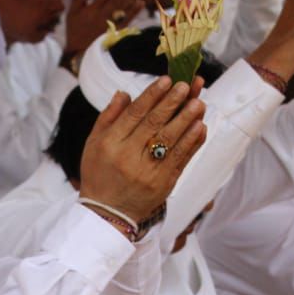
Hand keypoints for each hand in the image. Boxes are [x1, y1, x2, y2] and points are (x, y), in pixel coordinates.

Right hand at [62, 0, 140, 60]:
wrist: (78, 53)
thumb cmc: (73, 31)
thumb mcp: (71, 13)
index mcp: (91, 10)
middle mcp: (102, 16)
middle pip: (116, 0)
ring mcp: (110, 25)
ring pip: (123, 9)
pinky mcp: (115, 33)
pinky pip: (127, 20)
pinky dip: (134, 11)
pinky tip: (140, 3)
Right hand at [78, 76, 207, 223]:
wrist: (107, 214)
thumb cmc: (99, 174)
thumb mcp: (93, 144)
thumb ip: (109, 117)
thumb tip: (125, 92)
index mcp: (110, 144)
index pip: (134, 114)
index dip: (152, 96)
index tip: (167, 80)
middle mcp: (128, 157)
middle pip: (154, 124)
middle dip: (172, 103)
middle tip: (186, 85)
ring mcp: (148, 172)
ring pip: (171, 140)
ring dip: (187, 119)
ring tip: (199, 102)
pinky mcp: (164, 183)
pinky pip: (181, 159)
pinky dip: (192, 142)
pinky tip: (200, 126)